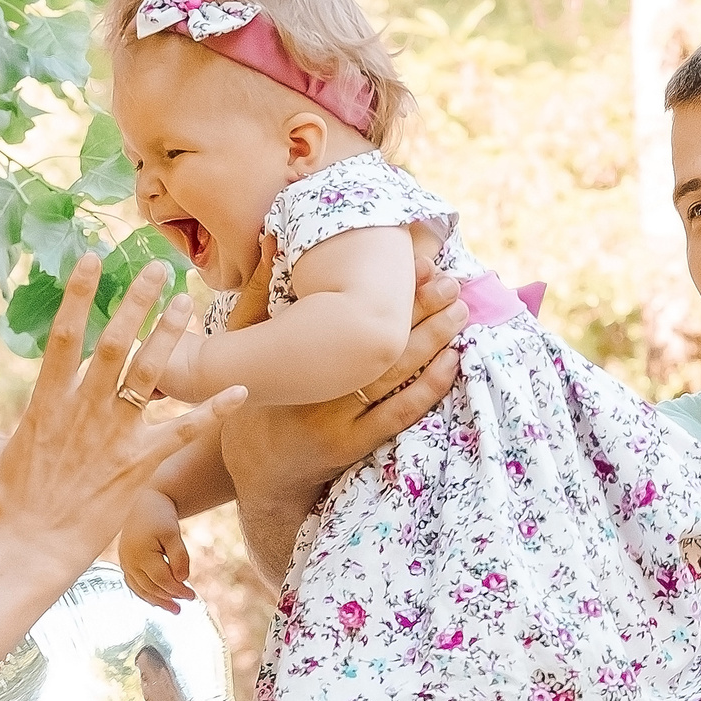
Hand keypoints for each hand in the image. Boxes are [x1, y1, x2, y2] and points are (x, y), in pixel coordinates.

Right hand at [0, 255, 247, 572]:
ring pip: (148, 376)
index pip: (62, 337)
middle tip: (158, 269)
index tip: (92, 260)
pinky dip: (212, 411)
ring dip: (170, 337)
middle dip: (136, 304)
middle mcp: (82, 412)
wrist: (33, 550)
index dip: (79, 296)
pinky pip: (181, 432)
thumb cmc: (9, 506)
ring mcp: (112, 437)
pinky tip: (239, 390)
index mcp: (46, 404)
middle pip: (113, 345)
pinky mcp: (137, 465)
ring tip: (189, 303)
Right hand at [119, 490, 193, 612]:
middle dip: (169, 598)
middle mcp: (129, 561)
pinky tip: (157, 600)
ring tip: (173, 609)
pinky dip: (146, 594)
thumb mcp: (173, 533)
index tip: (192, 596)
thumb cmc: (160, 517)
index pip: (162, 580)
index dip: (177, 590)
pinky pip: (134, 584)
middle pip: (151, 587)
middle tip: (185, 605)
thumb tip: (182, 579)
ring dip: (157, 601)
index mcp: (141, 554)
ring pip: (140, 589)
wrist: (144, 504)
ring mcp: (125, 563)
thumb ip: (179, 557)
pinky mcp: (125, 563)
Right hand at [222, 250, 467, 496]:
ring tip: (459, 311)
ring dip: (431, 341)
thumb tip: (273, 234)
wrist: (250, 467)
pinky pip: (395, 415)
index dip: (380, 288)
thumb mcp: (242, 341)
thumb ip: (258, 290)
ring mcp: (334, 419)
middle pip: (374, 342)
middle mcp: (315, 386)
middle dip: (418, 309)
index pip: (340, 313)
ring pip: (391, 376)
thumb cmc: (248, 393)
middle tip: (450, 282)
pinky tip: (451, 363)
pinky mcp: (350, 446)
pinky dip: (427, 388)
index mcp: (290, 354)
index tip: (412, 264)